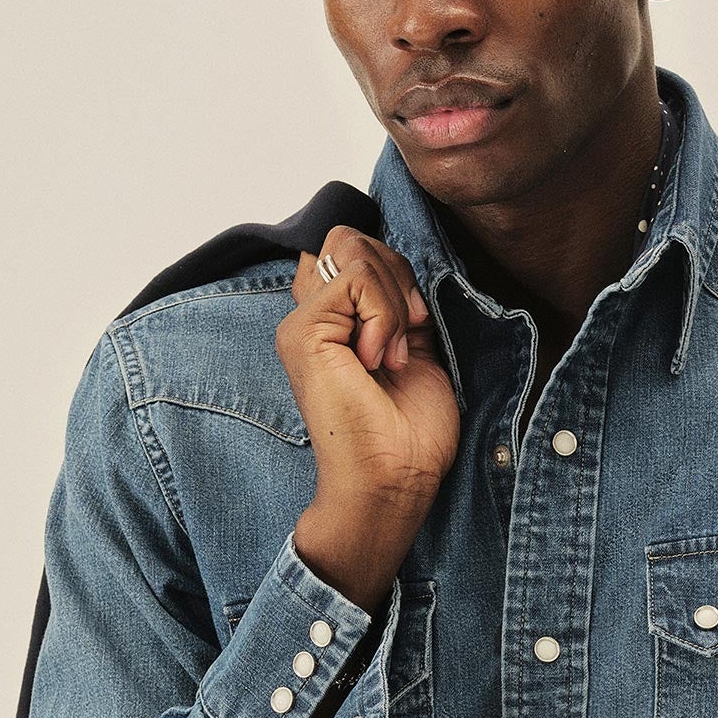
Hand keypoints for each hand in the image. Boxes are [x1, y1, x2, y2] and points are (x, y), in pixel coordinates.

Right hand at [278, 231, 459, 522]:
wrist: (396, 478)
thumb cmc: (408, 432)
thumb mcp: (414, 347)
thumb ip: (398, 304)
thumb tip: (399, 266)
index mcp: (332, 322)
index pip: (351, 249)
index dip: (391, 268)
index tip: (416, 318)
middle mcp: (310, 318)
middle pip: (348, 239)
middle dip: (396, 273)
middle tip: (411, 332)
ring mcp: (302, 325)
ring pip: (354, 251)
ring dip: (395, 301)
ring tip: (396, 354)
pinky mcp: (304, 333)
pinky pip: (356, 278)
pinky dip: (386, 314)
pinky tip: (382, 358)